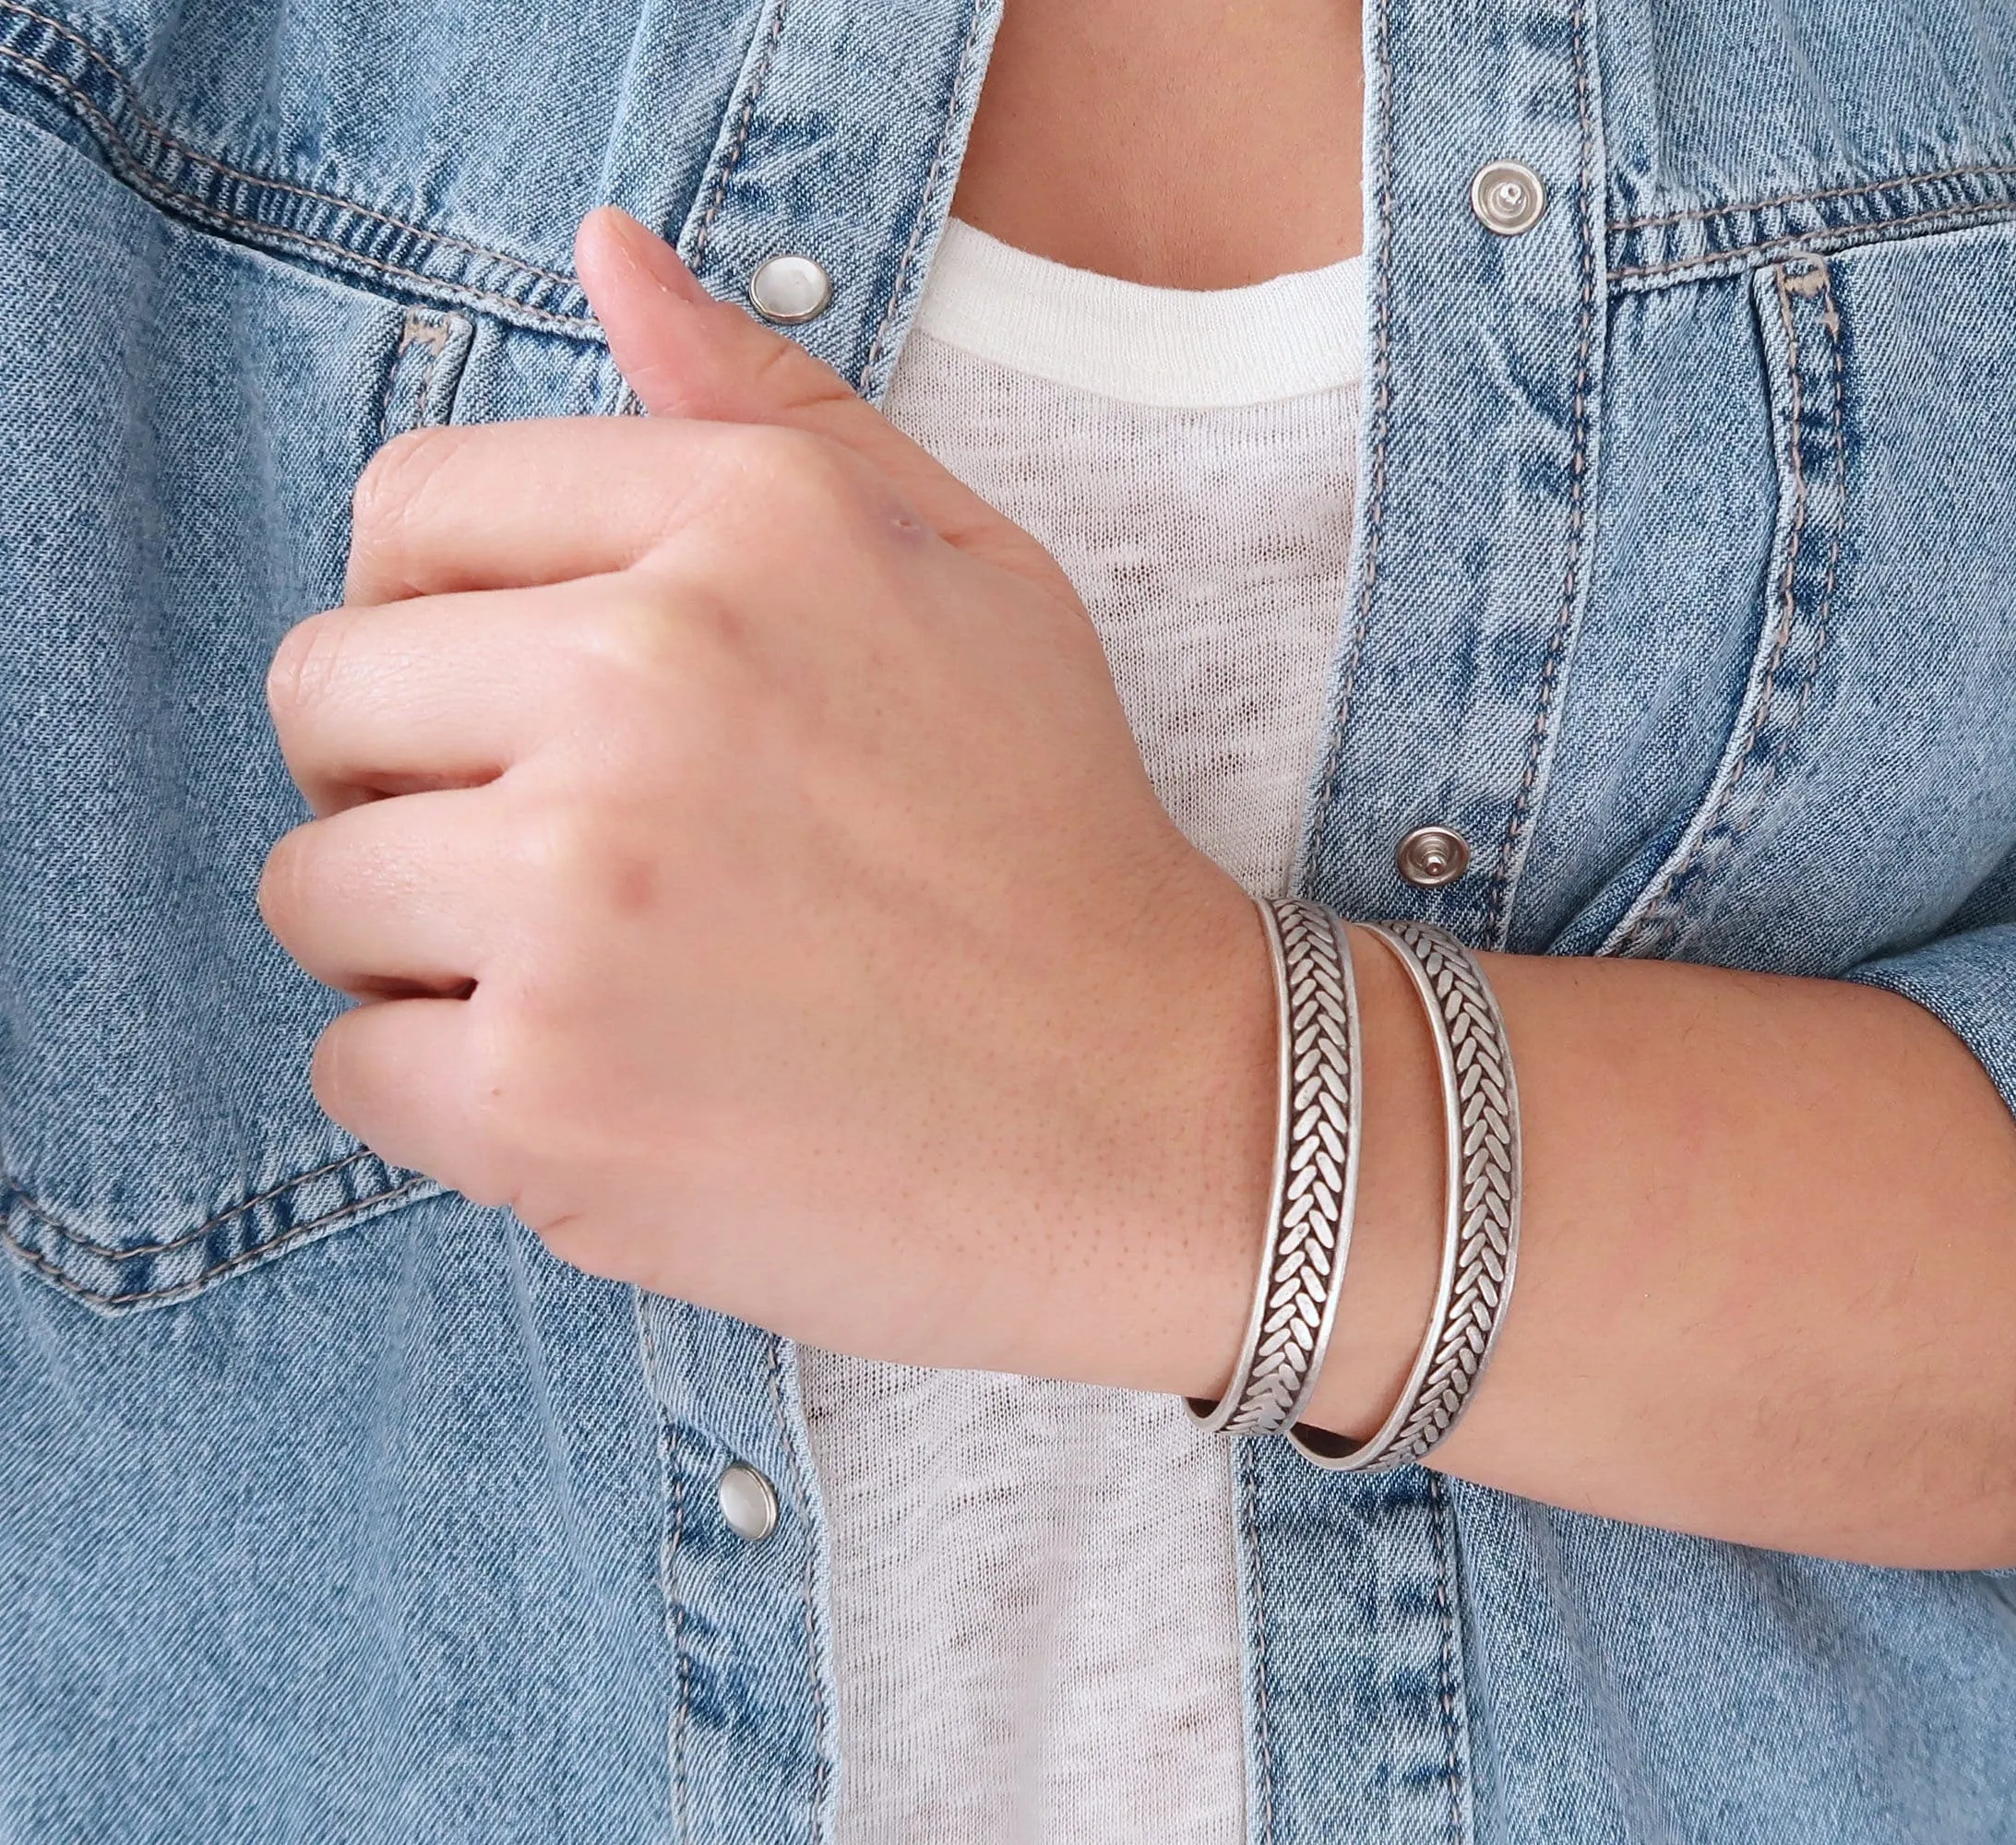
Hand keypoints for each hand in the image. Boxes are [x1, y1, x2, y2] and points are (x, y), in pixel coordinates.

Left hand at [257, 209, 1270, 1381]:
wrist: (1154, 1119)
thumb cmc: (1054, 842)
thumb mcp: (969, 569)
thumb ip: (770, 403)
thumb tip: (602, 252)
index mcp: (748, 526)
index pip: (408, 508)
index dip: (444, 617)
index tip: (535, 709)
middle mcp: (646, 679)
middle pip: (324, 694)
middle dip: (414, 780)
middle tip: (577, 860)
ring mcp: (579, 894)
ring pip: (310, 888)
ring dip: (420, 945)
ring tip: (603, 977)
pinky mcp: (541, 1095)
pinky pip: (348, 1067)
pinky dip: (453, 1098)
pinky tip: (620, 1088)